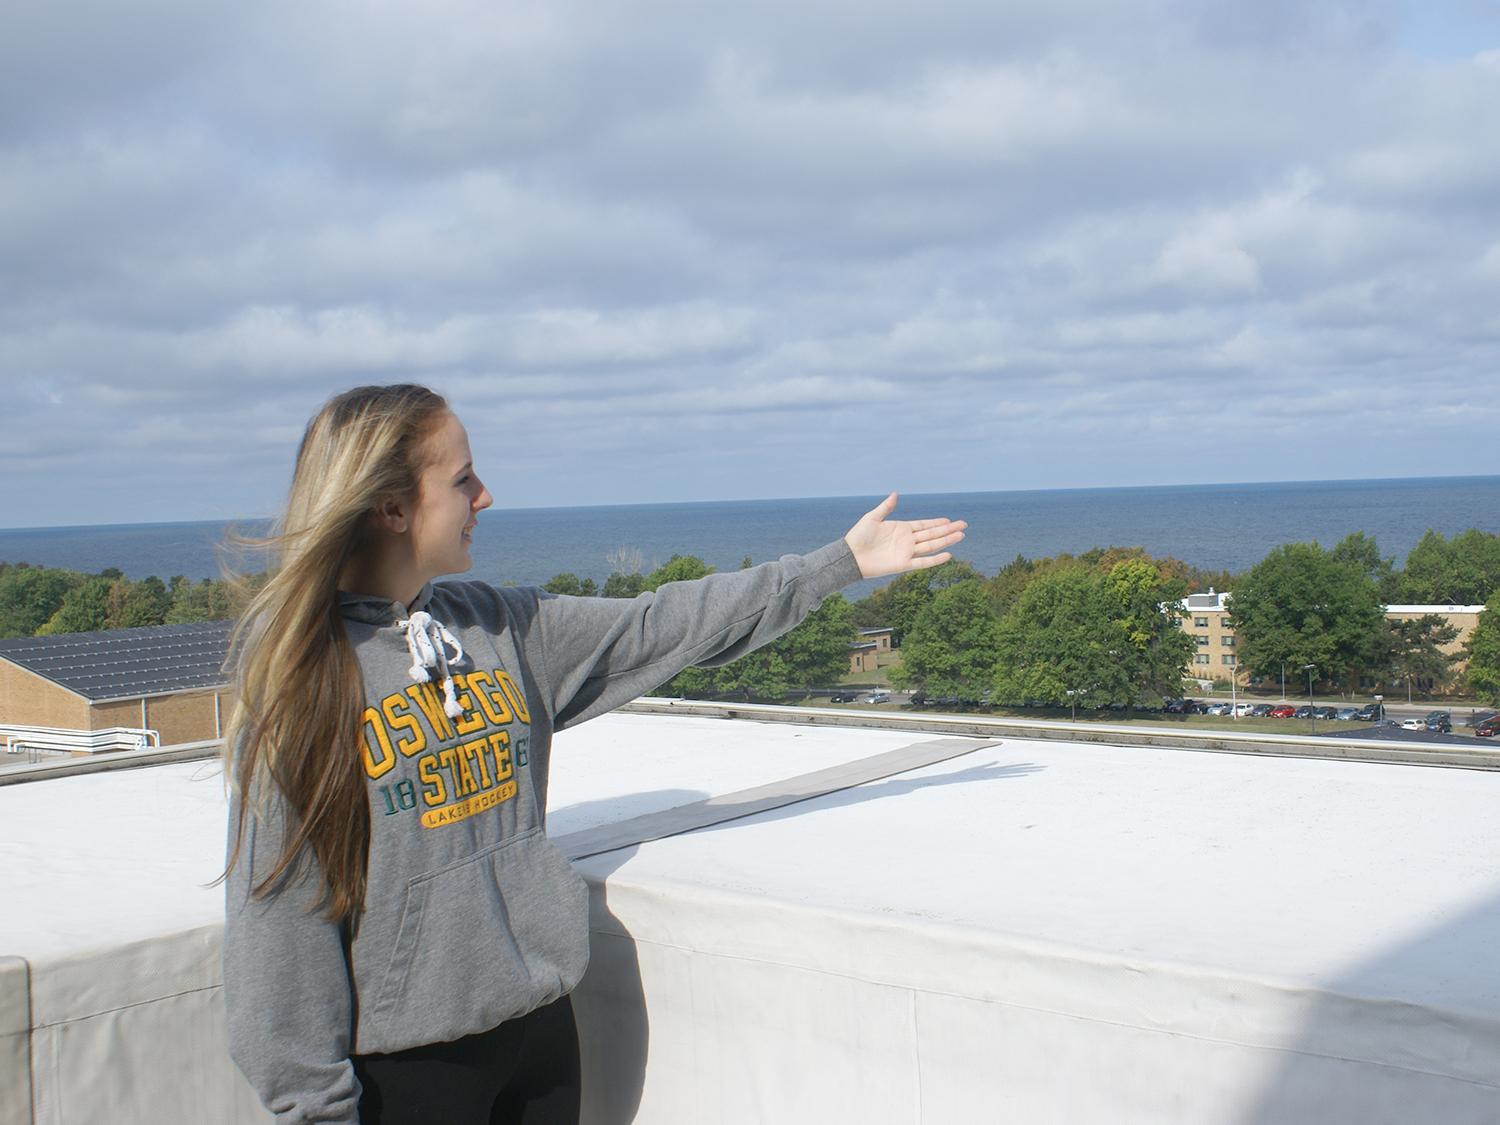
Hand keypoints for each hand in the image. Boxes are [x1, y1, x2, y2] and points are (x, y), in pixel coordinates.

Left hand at [844, 492, 966, 578]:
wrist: (850, 556)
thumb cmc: (858, 536)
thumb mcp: (872, 518)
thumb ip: (886, 507)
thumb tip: (895, 493)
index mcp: (901, 528)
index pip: (924, 525)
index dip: (937, 523)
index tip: (949, 520)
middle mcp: (907, 540)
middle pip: (932, 534)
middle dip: (948, 530)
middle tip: (963, 525)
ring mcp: (906, 553)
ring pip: (931, 546)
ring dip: (946, 541)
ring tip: (961, 535)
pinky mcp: (903, 564)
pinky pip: (923, 562)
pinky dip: (936, 559)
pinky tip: (948, 554)